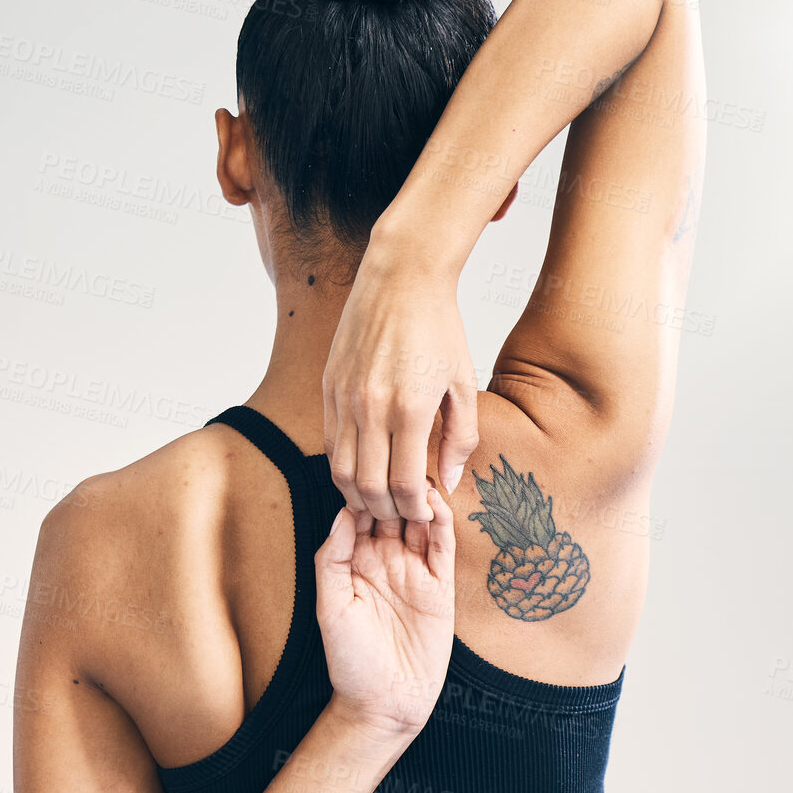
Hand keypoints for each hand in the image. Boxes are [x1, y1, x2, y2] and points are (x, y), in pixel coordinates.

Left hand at [314, 482, 455, 740]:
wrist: (384, 704)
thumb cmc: (349, 661)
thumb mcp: (329, 608)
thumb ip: (333, 559)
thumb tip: (342, 513)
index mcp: (354, 561)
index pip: (359, 511)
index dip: (363, 486)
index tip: (364, 459)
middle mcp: (385, 560)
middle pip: (392, 508)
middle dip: (394, 482)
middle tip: (397, 454)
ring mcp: (414, 571)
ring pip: (421, 521)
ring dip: (420, 495)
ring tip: (419, 471)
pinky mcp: (440, 587)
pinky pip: (443, 546)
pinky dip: (443, 521)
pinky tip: (437, 502)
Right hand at [322, 250, 478, 522]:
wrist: (400, 278)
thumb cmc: (439, 328)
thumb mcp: (462, 384)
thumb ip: (459, 437)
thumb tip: (448, 481)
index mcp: (410, 409)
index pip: (404, 484)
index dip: (414, 508)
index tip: (425, 512)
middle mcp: (371, 407)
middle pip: (368, 486)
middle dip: (385, 510)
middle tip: (401, 514)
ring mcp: (344, 397)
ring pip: (340, 469)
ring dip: (357, 495)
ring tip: (378, 500)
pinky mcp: (329, 387)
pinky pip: (329, 441)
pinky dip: (342, 465)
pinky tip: (362, 469)